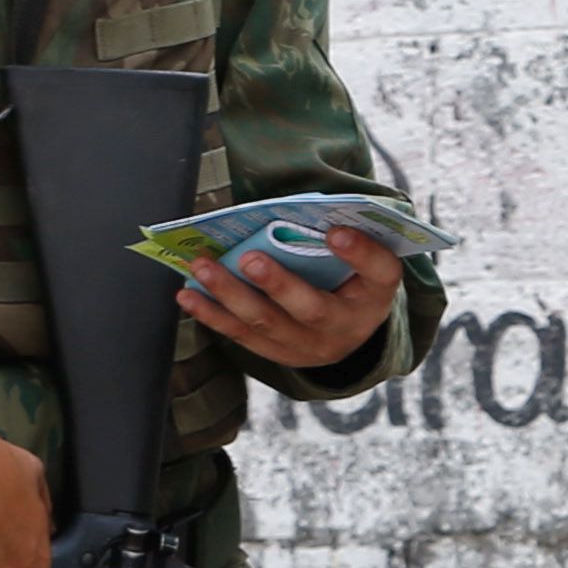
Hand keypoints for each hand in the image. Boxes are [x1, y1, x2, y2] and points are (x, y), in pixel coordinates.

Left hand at [177, 221, 405, 370]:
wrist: (348, 333)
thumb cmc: (351, 281)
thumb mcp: (362, 263)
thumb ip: (342, 240)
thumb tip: (298, 213)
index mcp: (376, 295)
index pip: (380, 272)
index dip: (360, 253)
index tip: (337, 231)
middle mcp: (346, 327)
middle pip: (313, 310)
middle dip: (279, 285)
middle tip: (249, 259)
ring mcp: (310, 346)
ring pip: (267, 323)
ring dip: (230, 294)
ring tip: (202, 267)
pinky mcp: (279, 353)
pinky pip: (242, 335)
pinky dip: (212, 314)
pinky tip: (188, 294)